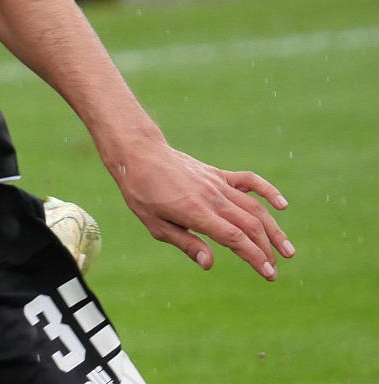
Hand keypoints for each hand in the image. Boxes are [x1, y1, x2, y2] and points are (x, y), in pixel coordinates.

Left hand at [108, 139, 293, 280]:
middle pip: (249, 226)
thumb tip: (209, 264)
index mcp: (196, 213)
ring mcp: (217, 184)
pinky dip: (268, 191)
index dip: (255, 257)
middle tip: (274, 270)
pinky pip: (249, 181)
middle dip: (266, 250)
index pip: (235, 238)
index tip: (268, 273)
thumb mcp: (155, 224)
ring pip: (254, 208)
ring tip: (287, 250)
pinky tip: (282, 205)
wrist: (139, 154)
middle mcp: (212, 198)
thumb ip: (185, 243)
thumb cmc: (142, 192)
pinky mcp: (218, 174)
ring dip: (273, 230)